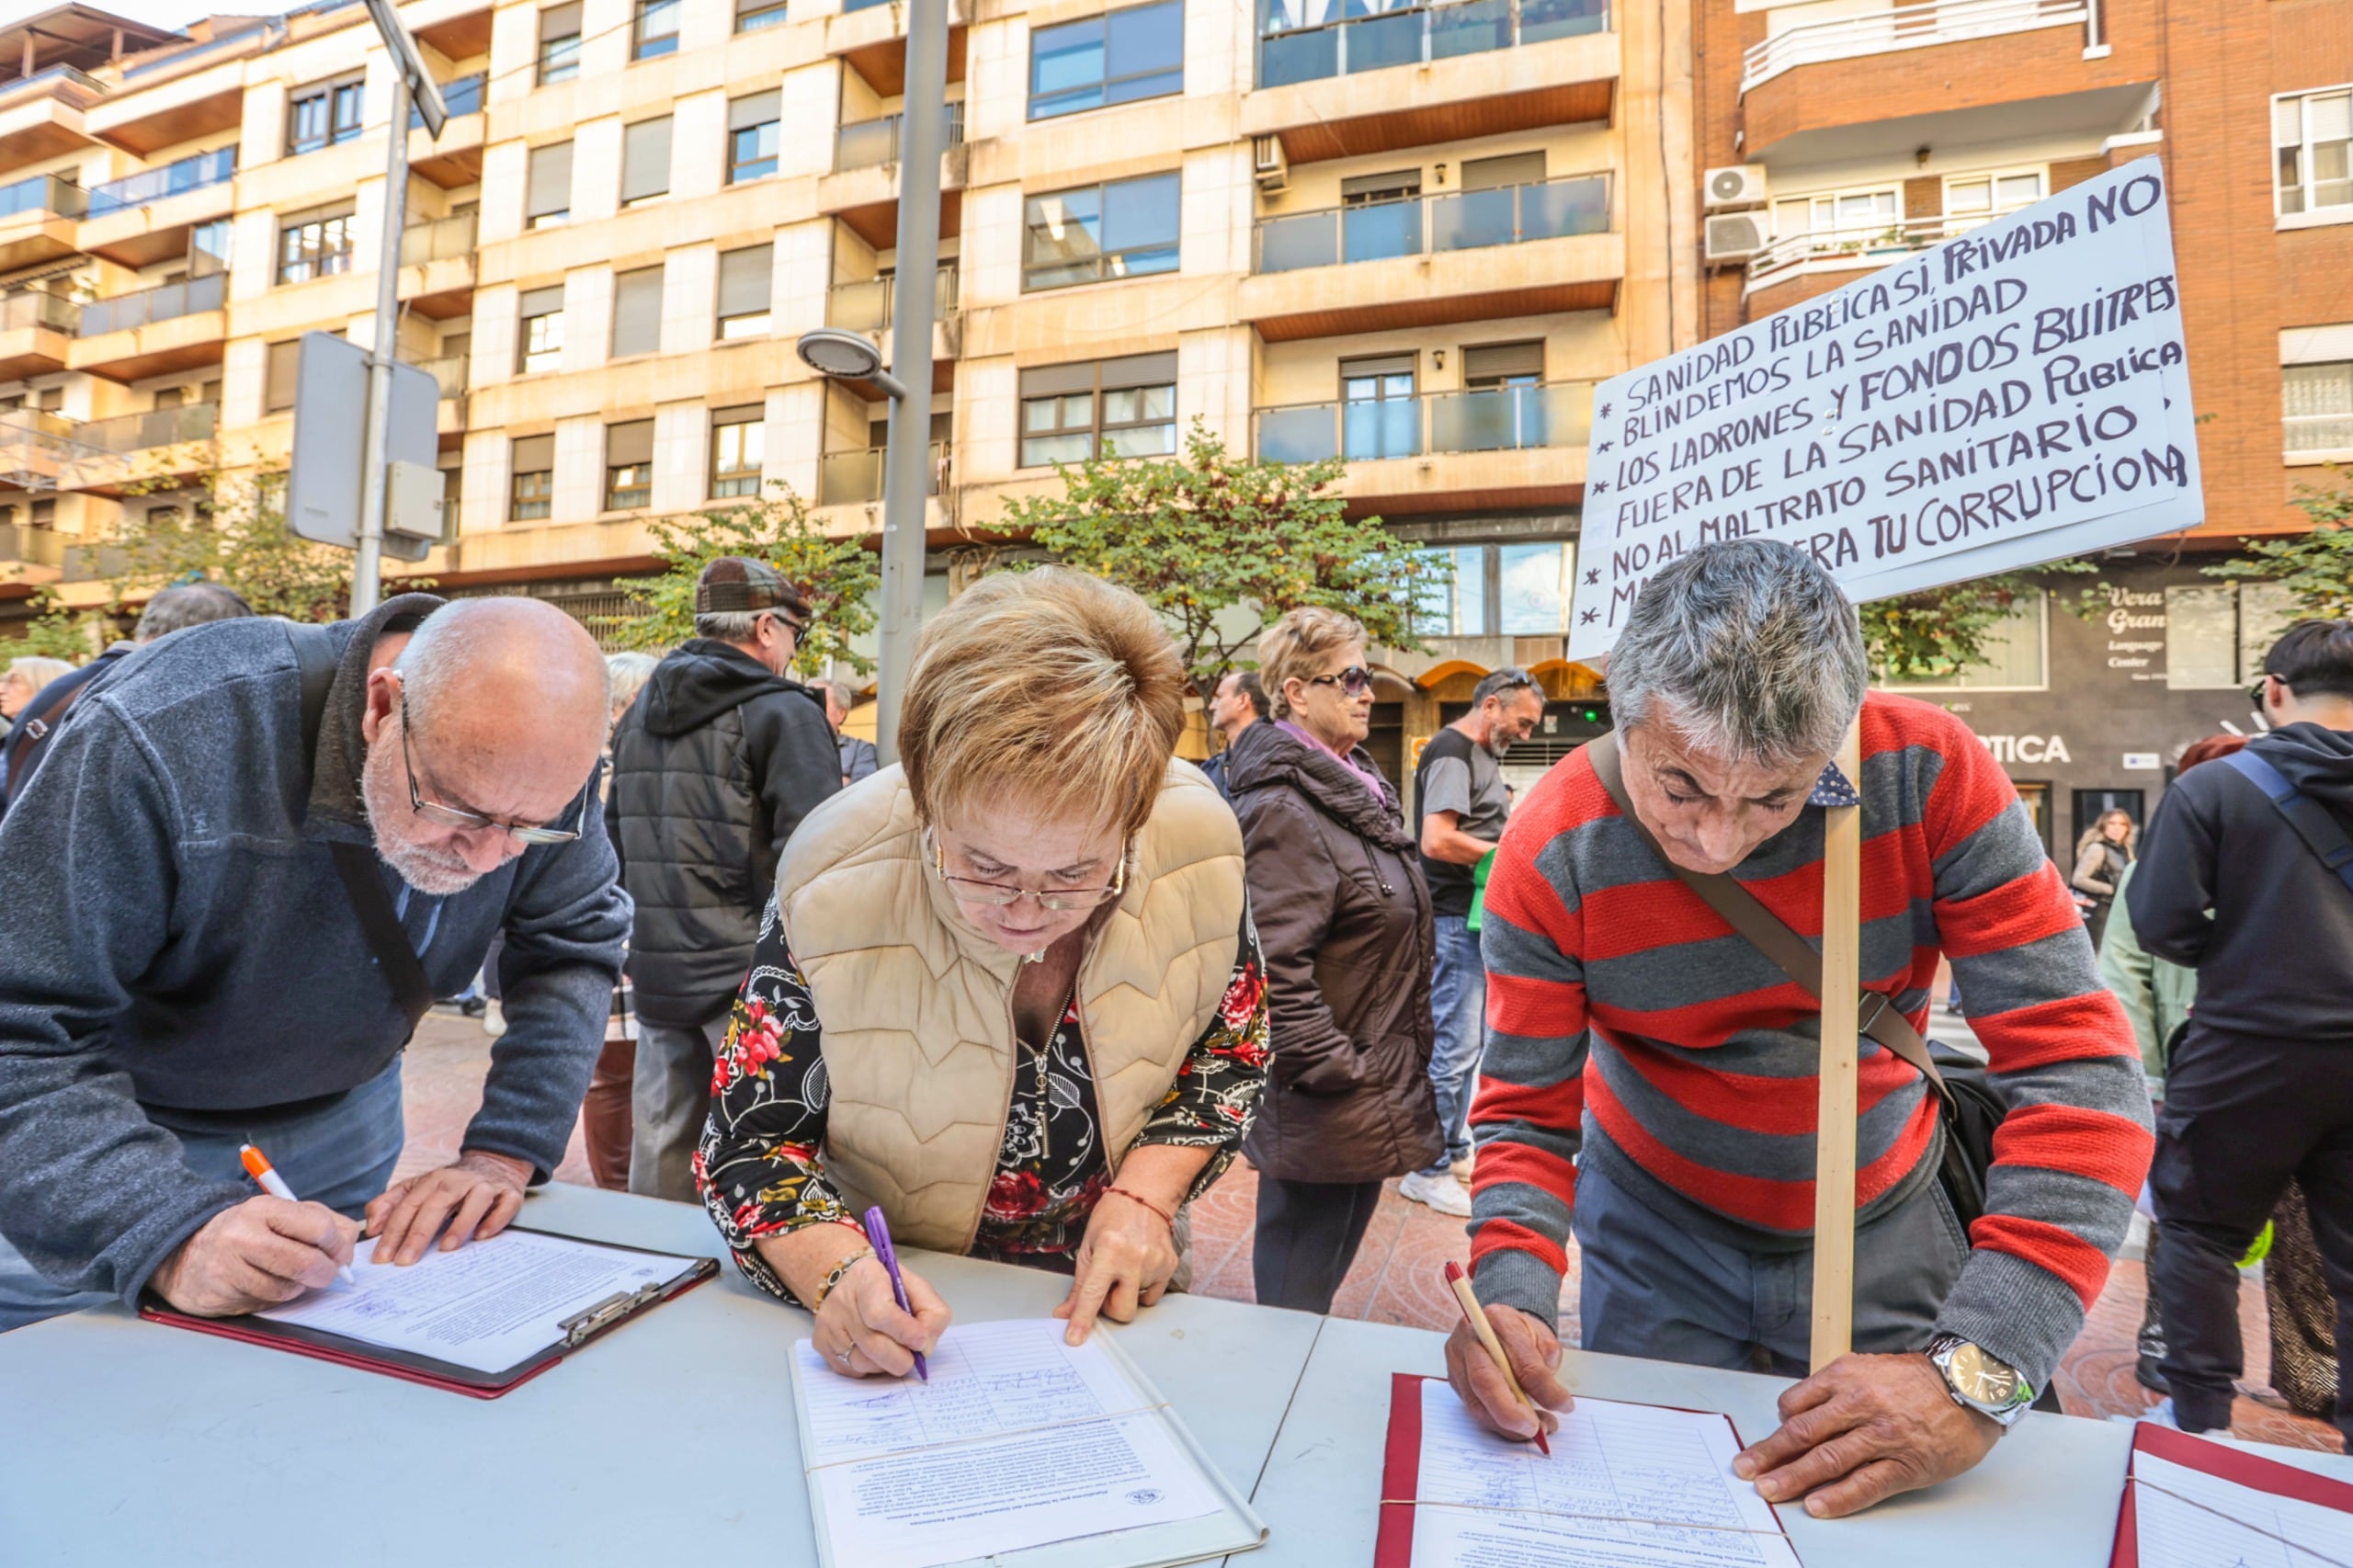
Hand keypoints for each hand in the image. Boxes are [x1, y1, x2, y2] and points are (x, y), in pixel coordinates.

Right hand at [150, 1196, 358, 1316]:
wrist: (186, 1255)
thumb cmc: (246, 1235)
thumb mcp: (279, 1216)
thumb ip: (319, 1223)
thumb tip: (349, 1245)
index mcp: (263, 1208)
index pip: (319, 1225)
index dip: (338, 1244)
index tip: (341, 1253)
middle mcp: (243, 1235)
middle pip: (307, 1262)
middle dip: (326, 1272)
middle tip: (327, 1274)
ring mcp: (229, 1267)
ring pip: (289, 1288)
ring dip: (299, 1288)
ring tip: (289, 1276)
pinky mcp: (221, 1294)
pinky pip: (267, 1303)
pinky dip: (277, 1299)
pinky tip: (266, 1285)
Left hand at [364, 1149, 531, 1264]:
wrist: (495, 1162)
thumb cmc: (451, 1184)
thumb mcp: (417, 1188)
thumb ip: (390, 1204)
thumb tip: (372, 1227)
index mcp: (432, 1180)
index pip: (408, 1206)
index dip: (394, 1231)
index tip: (382, 1257)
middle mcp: (458, 1180)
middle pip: (437, 1204)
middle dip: (419, 1233)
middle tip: (405, 1261)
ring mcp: (486, 1185)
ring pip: (474, 1200)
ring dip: (460, 1223)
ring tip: (446, 1248)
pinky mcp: (510, 1193)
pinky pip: (505, 1205)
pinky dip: (495, 1220)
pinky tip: (483, 1236)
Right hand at [812, 1255, 950, 1377]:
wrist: (847, 1280)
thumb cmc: (886, 1285)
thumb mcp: (915, 1286)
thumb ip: (932, 1312)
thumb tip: (926, 1347)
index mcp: (867, 1279)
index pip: (881, 1314)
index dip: (905, 1332)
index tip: (921, 1342)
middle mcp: (841, 1302)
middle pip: (874, 1346)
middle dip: (902, 1358)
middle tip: (912, 1354)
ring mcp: (828, 1325)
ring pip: (864, 1364)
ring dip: (886, 1364)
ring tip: (892, 1348)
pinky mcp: (822, 1345)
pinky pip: (852, 1371)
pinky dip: (870, 1367)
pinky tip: (874, 1351)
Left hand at [1055, 1190, 1179, 1343]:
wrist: (1145, 1195)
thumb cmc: (1112, 1217)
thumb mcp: (1088, 1246)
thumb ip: (1079, 1284)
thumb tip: (1066, 1313)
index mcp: (1110, 1251)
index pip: (1092, 1294)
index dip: (1082, 1319)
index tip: (1075, 1339)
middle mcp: (1135, 1259)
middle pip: (1122, 1311)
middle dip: (1111, 1308)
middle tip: (1107, 1286)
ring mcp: (1156, 1263)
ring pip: (1138, 1303)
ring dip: (1128, 1293)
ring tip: (1126, 1266)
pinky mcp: (1170, 1266)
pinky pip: (1154, 1294)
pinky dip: (1143, 1286)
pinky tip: (1140, 1265)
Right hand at [1444, 1303, 1572, 1442]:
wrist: (1495, 1327)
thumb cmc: (1519, 1333)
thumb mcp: (1541, 1337)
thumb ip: (1547, 1362)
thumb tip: (1553, 1400)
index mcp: (1497, 1320)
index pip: (1521, 1361)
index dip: (1544, 1388)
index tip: (1565, 1405)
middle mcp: (1470, 1339)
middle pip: (1485, 1381)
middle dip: (1511, 1413)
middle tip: (1536, 1429)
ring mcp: (1457, 1360)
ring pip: (1476, 1402)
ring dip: (1507, 1425)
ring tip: (1535, 1430)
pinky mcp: (1455, 1380)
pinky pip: (1474, 1409)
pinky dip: (1497, 1424)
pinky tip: (1517, 1428)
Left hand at [1732, 1352, 2000, 1518]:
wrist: (1971, 1385)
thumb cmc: (1918, 1380)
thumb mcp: (1870, 1368)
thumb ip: (1836, 1388)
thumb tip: (1799, 1414)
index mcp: (1846, 1375)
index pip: (1796, 1403)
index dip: (1778, 1427)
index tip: (1766, 1444)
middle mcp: (1859, 1403)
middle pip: (1803, 1433)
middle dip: (1770, 1454)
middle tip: (1745, 1469)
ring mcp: (1883, 1435)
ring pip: (1828, 1459)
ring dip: (1793, 1477)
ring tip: (1770, 1490)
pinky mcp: (1906, 1464)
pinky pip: (1866, 1483)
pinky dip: (1838, 1497)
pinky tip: (1817, 1506)